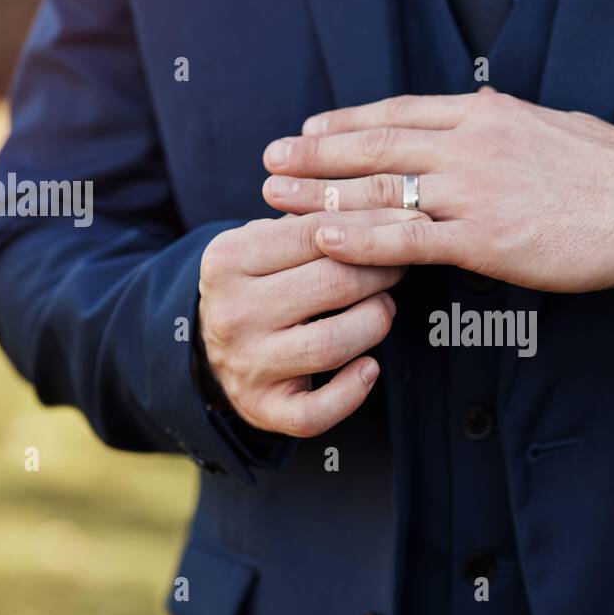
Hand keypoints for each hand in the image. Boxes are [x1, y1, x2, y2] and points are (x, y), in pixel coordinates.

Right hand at [197, 211, 416, 437]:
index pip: (316, 233)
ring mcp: (247, 364)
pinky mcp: (262, 409)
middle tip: (400, 265)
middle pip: (332, 286)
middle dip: (381, 272)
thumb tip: (387, 202)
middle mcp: (233, 313)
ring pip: (332, 344)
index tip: (410, 222)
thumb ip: (310, 221)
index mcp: (228, 259)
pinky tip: (369, 368)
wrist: (203, 347)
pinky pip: (317, 411)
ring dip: (374, 323)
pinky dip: (352, 392)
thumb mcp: (262, 242)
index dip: (372, 227)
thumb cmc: (255, 284)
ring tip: (383, 308)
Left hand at [261, 91, 613, 291]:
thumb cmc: (608, 171)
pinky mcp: (482, 240)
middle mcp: (469, 145)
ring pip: (380, 191)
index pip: (399, 113)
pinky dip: (362, 239)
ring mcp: (472, 192)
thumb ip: (501, 124)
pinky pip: (408, 239)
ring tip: (279, 199)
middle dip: (317, 155)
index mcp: (484, 114)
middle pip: (375, 146)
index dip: (348, 122)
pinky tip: (325, 238)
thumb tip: (476, 119)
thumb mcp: (548, 125)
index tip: (312, 128)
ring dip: (322, 195)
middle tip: (273, 161)